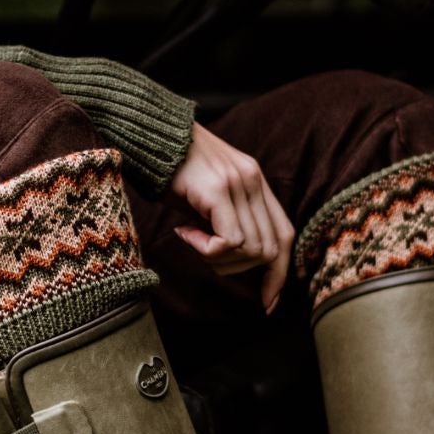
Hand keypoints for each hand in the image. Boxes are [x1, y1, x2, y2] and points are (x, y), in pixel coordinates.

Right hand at [170, 123, 294, 313]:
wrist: (148, 132)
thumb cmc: (170, 169)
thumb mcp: (207, 195)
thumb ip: (227, 218)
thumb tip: (236, 258)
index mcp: (256, 182)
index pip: (284, 236)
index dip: (279, 273)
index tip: (267, 301)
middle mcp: (254, 180)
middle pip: (270, 249)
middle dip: (239, 268)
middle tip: (205, 254)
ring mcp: (239, 183)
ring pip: (250, 249)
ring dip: (218, 257)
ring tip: (191, 237)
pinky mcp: (219, 190)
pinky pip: (229, 240)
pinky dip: (206, 248)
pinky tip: (184, 232)